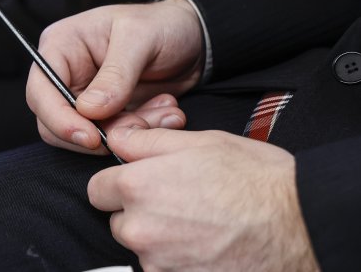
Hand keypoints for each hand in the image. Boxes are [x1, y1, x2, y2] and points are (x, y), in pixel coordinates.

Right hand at [27, 0, 203, 151]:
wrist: (194, 37)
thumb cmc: (163, 24)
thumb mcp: (141, 38)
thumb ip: (115, 74)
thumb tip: (88, 110)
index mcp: (61, 46)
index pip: (40, 90)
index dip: (58, 118)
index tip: (90, 137)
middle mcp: (66, 73)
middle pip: (54, 121)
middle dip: (95, 132)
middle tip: (135, 129)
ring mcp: (85, 96)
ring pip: (85, 135)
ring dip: (125, 133)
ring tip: (162, 112)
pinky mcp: (106, 115)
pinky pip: (111, 137)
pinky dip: (139, 133)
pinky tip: (166, 112)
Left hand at [88, 128, 319, 270]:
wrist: (301, 226)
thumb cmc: (256, 181)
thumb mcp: (199, 142)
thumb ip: (147, 142)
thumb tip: (118, 140)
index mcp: (138, 187)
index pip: (98, 189)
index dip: (120, 183)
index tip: (140, 183)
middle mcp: (140, 229)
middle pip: (118, 221)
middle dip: (139, 213)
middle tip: (179, 203)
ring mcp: (158, 262)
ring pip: (142, 248)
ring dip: (160, 239)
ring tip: (200, 224)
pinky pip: (163, 268)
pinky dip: (179, 260)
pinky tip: (207, 246)